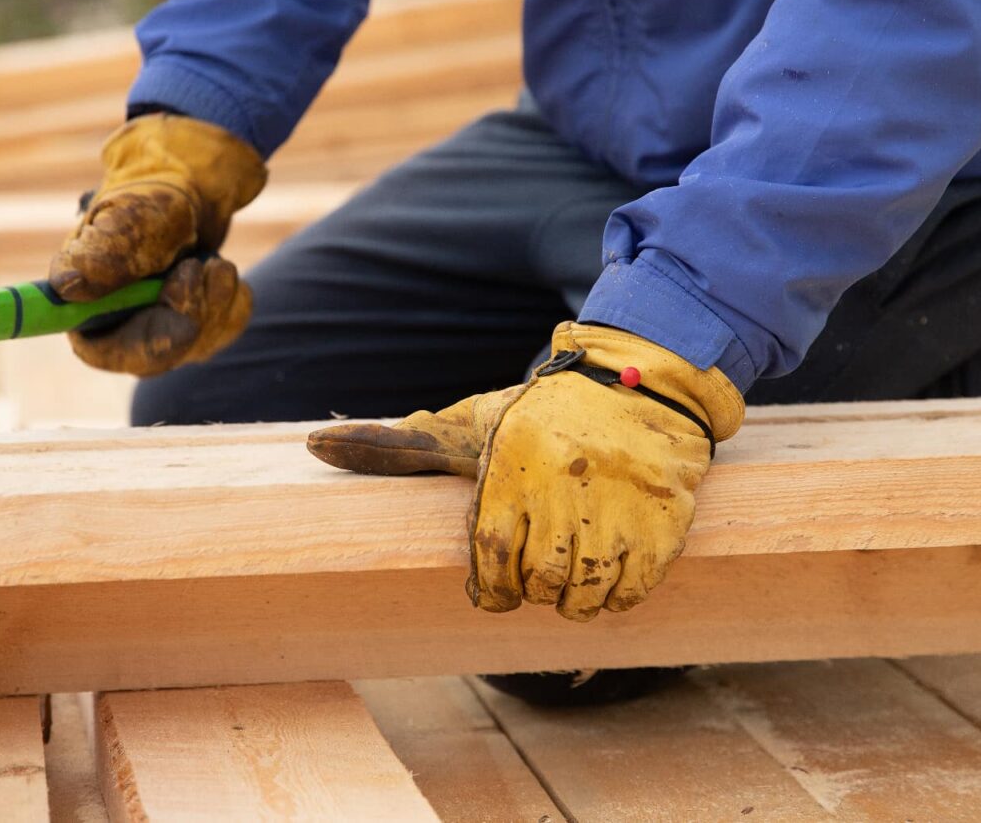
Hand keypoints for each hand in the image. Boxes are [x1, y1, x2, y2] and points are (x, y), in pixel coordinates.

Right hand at [51, 113, 265, 373]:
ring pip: (194, 346)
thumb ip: (102, 253)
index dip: (142, 344)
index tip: (181, 321)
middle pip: (155, 355)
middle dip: (189, 312)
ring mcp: (156, 333)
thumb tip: (66, 284)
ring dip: (214, 302)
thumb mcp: (129, 218)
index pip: (102, 352)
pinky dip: (230, 303)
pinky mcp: (192, 332)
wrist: (194, 189)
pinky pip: (221, 334)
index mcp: (84, 302)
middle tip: (201, 268)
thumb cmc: (153, 199)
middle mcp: (116, 325)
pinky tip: (221, 273)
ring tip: (216, 262)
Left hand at [306, 323, 743, 619]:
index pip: (493, 555)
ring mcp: (620, 505)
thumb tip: (315, 447)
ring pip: (588, 592)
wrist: (640, 378)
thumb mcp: (470, 424)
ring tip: (570, 586)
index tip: (492, 592)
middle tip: (535, 580)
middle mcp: (566, 487)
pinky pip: (636, 587)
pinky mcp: (665, 517)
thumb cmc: (541, 412)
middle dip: (533, 592)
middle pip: (540, 580)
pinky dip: (618, 598)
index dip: (490, 588)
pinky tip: (607, 583)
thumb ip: (397, 447)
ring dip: (574, 603)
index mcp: (513, 464)